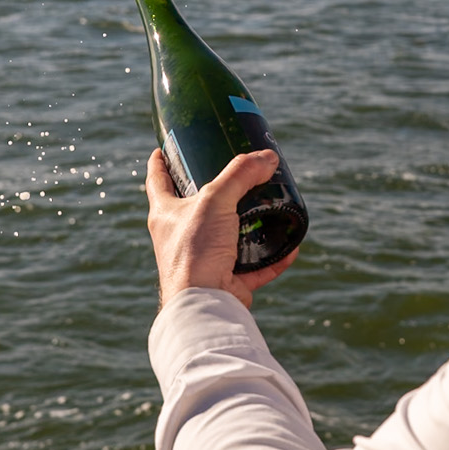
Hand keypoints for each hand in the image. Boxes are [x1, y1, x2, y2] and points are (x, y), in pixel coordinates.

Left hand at [145, 148, 297, 309]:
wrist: (203, 303)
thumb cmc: (195, 250)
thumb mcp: (215, 201)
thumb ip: (240, 175)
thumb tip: (268, 157)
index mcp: (166, 214)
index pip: (158, 179)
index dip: (161, 160)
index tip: (167, 146)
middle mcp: (180, 236)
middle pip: (196, 207)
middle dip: (217, 191)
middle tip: (236, 172)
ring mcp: (204, 259)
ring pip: (228, 236)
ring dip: (248, 224)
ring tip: (267, 205)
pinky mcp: (226, 280)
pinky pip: (254, 266)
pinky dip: (272, 257)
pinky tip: (290, 247)